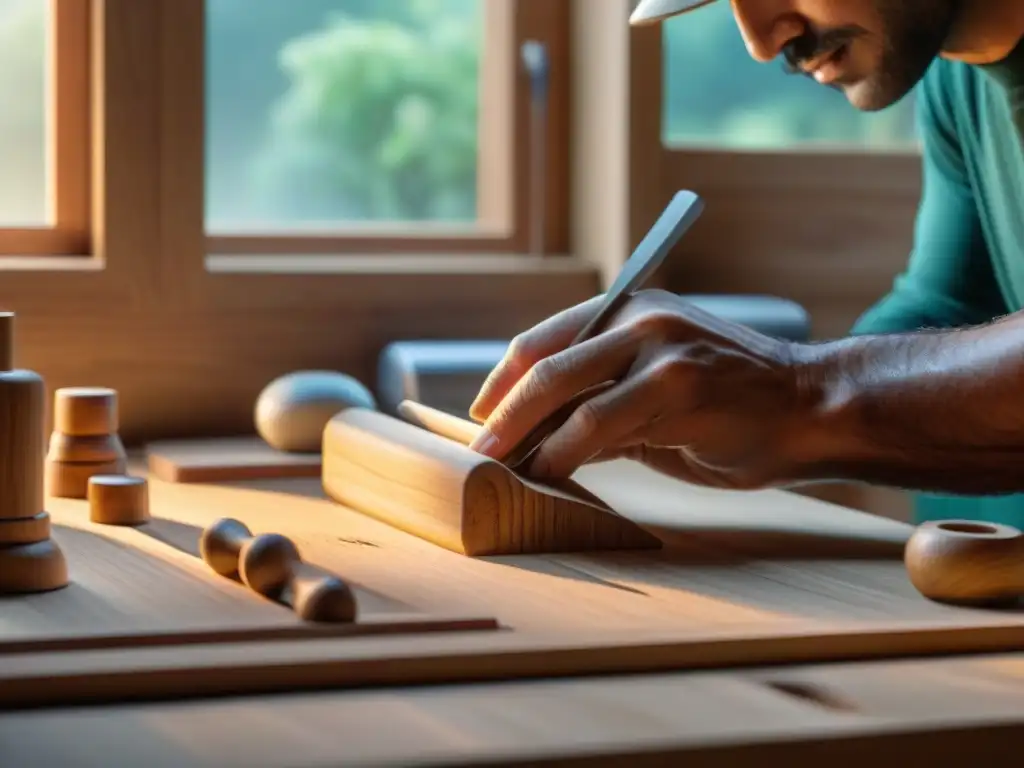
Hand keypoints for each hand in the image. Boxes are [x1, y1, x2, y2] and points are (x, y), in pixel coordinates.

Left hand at [468, 290, 821, 488]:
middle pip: (545, 363)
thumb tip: (540, 440)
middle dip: (501, 412)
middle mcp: (640, 317)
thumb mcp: (658, 392)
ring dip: (523, 435)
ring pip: (565, 390)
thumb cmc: (733, 406)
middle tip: (477, 448)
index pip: (545, 340)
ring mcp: (659, 347)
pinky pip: (599, 423)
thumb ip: (603, 405)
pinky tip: (547, 473)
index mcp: (631, 309)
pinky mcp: (676, 385)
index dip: (503, 380)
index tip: (481, 415)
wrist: (810, 407)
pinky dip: (563, 452)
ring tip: (499, 467)